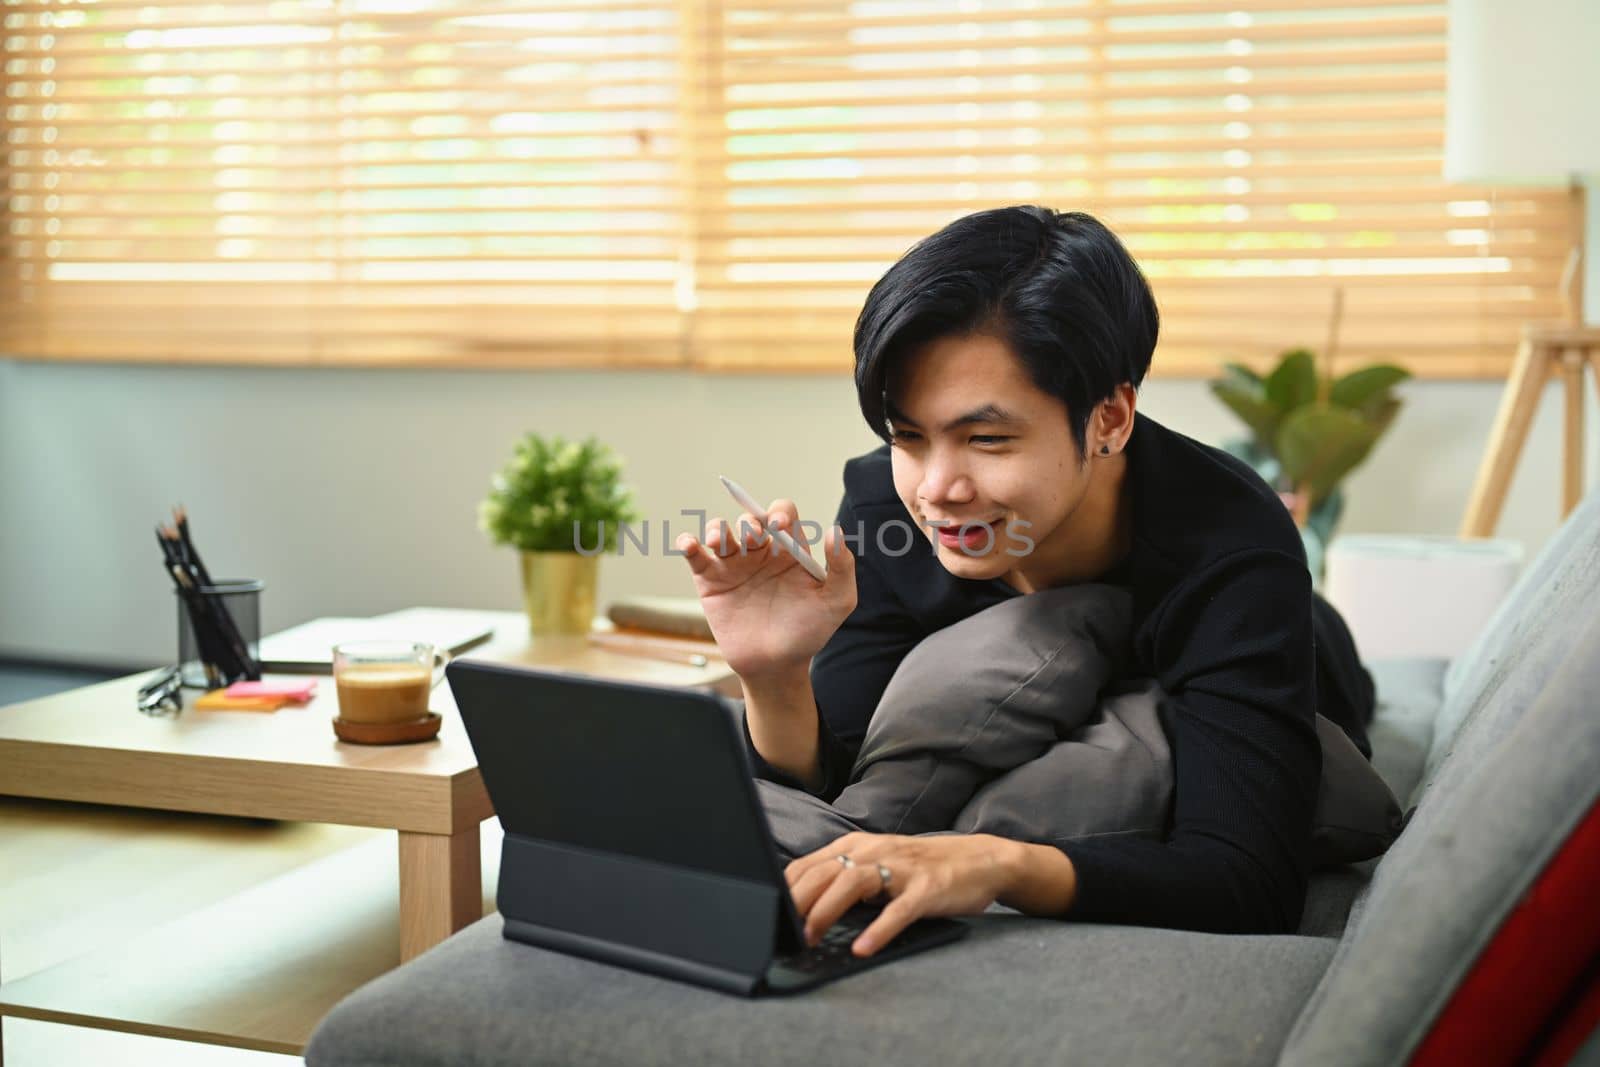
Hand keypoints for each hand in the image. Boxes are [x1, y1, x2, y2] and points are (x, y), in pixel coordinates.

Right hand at [676, 500, 856, 679]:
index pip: (783, 515)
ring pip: (720, 531)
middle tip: (753, 537)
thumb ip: (842, 568)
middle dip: (749, 522)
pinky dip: (688, 544)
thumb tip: (835, 531)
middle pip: (749, 520)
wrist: (776, 666)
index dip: (779, 513)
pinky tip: (690, 545)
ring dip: (717, 528)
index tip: (779, 526)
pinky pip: (695, 556)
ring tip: (718, 542)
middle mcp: (760, 553)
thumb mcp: (836, 602)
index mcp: (789, 550)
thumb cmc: (808, 633)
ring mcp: (734, 566)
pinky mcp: (710, 582)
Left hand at [784, 832, 1020, 957]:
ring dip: (826, 912)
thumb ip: (843, 879)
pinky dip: (878, 930)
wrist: (979, 858)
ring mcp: (901, 868)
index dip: (783, 891)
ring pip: (852, 884)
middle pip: (823, 873)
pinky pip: (898, 910)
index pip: (807, 866)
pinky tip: (863, 949)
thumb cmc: (920, 868)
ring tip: (810, 938)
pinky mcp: (926, 888)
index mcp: (856, 847)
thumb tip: (800, 907)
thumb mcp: (876, 865)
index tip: (766, 914)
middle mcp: (874, 851)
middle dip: (796, 903)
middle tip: (780, 931)